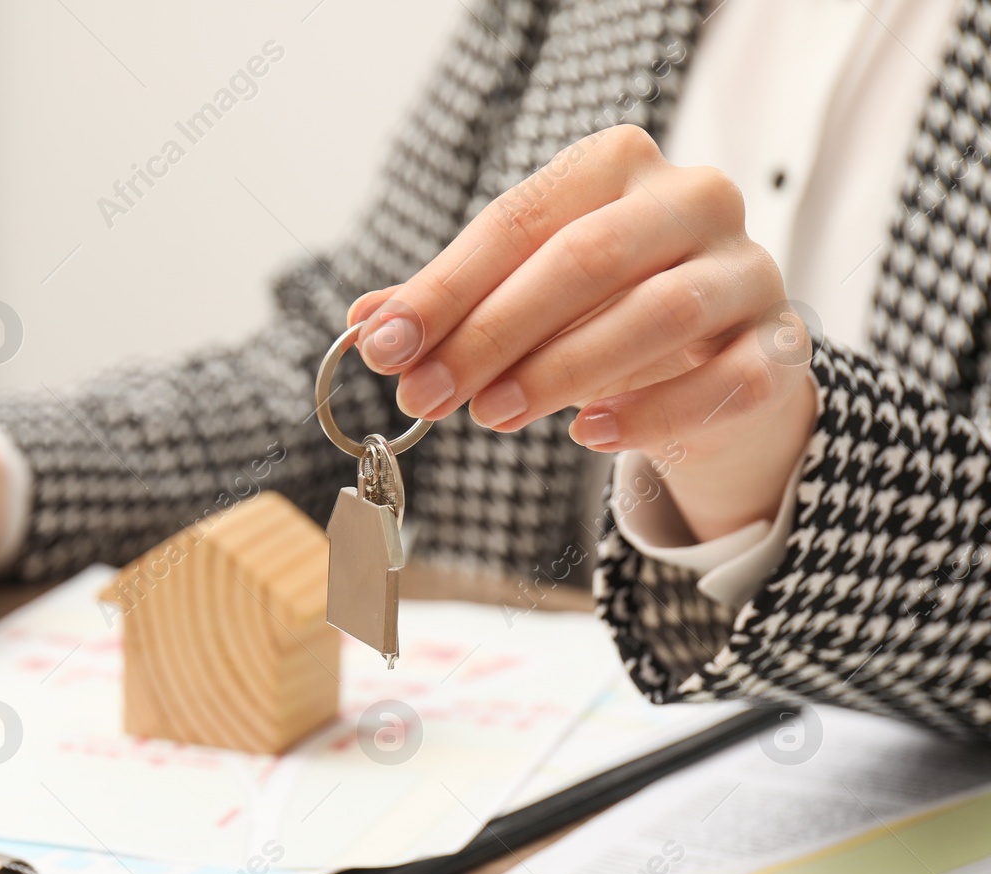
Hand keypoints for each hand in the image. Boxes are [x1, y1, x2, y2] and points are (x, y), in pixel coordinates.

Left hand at [349, 125, 818, 541]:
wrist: (719, 364)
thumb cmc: (603, 315)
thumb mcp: (524, 299)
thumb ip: (452, 305)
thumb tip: (365, 323)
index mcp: (618, 167)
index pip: (519, 220)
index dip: (444, 289)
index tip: (385, 346)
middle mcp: (694, 200)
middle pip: (585, 259)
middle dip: (492, 333)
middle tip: (426, 395)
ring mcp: (747, 270)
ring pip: (657, 312)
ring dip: (561, 371)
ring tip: (491, 415)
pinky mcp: (780, 346)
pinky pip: (722, 380)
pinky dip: (650, 412)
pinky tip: (587, 434)